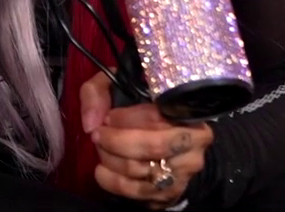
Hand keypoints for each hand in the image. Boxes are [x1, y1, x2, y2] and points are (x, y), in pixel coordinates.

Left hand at [80, 71, 213, 206]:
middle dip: (117, 141)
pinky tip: (102, 169)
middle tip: (98, 135)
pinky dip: (113, 181)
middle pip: (153, 147)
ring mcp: (184, 174)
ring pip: (142, 171)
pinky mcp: (170, 194)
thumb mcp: (116, 88)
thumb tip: (91, 122)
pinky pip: (138, 192)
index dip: (127, 119)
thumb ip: (96, 92)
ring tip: (101, 150)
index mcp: (187, 116)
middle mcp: (193, 147)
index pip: (159, 117)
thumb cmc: (136, 112)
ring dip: (111, 160)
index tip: (108, 118)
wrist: (158, 143)